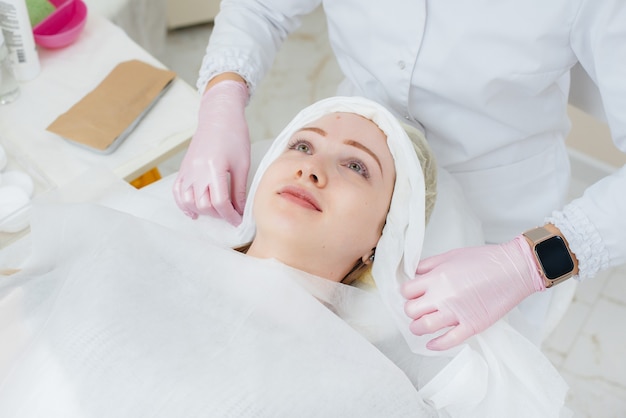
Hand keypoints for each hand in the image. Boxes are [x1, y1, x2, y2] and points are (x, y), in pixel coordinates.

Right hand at [173, 79, 249, 224]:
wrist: (219, 116)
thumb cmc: (234, 135)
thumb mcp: (242, 164)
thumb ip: (239, 189)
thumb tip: (241, 209)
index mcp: (213, 169)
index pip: (219, 202)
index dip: (230, 215)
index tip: (238, 220)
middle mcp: (196, 171)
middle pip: (203, 205)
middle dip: (218, 215)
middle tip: (230, 214)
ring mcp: (187, 170)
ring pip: (187, 201)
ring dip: (201, 211)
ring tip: (214, 213)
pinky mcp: (183, 168)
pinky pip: (177, 191)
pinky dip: (183, 204)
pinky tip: (193, 211)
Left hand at [401, 235, 544, 350]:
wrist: (514, 269)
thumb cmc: (485, 260)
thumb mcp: (451, 255)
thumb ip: (429, 265)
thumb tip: (413, 275)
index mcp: (437, 277)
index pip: (406, 291)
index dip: (407, 293)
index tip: (412, 294)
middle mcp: (443, 296)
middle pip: (411, 310)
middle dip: (411, 310)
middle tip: (417, 308)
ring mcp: (457, 313)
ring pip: (423, 327)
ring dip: (418, 328)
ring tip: (421, 325)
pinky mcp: (472, 326)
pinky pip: (448, 341)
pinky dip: (436, 345)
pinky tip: (431, 343)